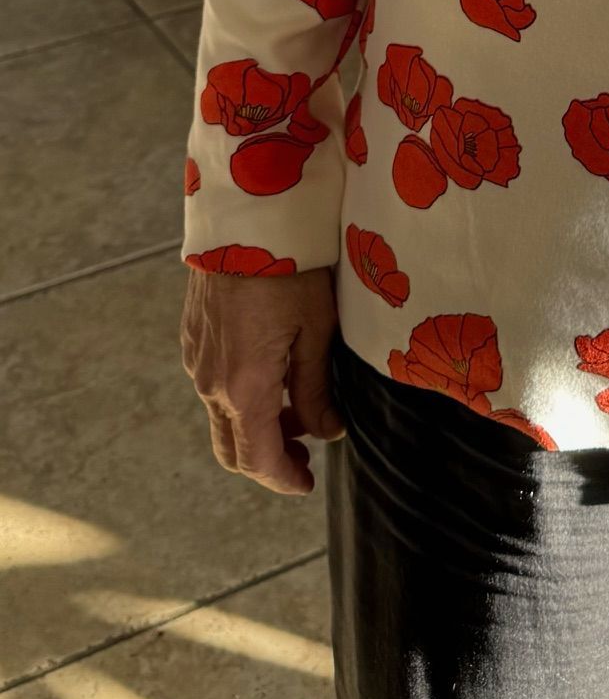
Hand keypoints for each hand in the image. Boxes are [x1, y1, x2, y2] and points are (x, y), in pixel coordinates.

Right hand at [180, 264, 344, 494]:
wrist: (244, 214)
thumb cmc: (291, 267)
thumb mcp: (317, 329)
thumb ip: (316, 389)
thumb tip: (327, 432)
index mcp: (245, 387)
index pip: (259, 460)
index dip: (284, 480)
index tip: (308, 483)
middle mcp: (211, 382)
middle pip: (233, 449)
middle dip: (269, 461)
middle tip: (306, 456)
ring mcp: (196, 360)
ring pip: (222, 417)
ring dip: (256, 426)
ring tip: (296, 409)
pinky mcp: (192, 338)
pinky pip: (213, 386)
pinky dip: (240, 398)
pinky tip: (272, 375)